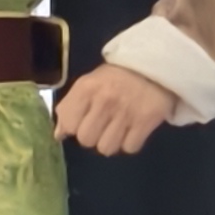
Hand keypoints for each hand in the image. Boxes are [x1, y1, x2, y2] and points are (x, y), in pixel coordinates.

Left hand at [55, 64, 176, 158]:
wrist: (156, 66)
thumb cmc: (117, 77)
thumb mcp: (89, 84)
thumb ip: (70, 107)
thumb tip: (58, 135)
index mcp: (87, 88)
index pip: (69, 124)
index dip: (75, 126)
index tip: (84, 119)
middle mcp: (105, 100)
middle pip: (86, 140)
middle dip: (93, 135)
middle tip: (103, 123)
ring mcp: (126, 112)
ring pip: (107, 148)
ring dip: (111, 141)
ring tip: (118, 127)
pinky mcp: (145, 121)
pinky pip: (129, 147)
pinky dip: (130, 142)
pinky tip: (132, 128)